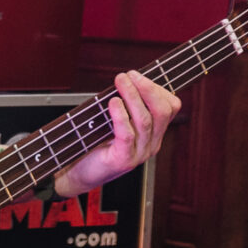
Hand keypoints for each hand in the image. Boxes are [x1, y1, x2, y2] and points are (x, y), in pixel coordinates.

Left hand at [53, 69, 178, 197]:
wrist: (76, 172)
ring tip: (120, 81)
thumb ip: (125, 104)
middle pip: (162, 112)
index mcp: (154, 133)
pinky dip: (120, 115)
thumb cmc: (94, 142)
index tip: (138, 75)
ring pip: (144, 120)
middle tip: (130, 74)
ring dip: (132, 95)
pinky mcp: (123, 160)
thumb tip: (127, 77)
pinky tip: (113, 102)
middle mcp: (151, 144)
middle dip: (147, 88)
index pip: (170, 107)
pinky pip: (127, 134)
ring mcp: (139, 154)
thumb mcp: (115, 121)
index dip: (157, 88)